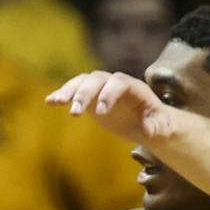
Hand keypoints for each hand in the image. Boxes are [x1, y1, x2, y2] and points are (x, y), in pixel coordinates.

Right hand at [47, 71, 169, 144]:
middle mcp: (114, 83)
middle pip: (96, 80)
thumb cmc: (155, 123)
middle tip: (75, 113)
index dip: (109, 94)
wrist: (145, 121)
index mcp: (132, 87)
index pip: (118, 83)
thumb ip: (157, 126)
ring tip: (56, 102)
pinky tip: (49, 102)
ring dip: (69, 91)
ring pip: (82, 82)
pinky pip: (74, 92)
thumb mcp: (160, 126)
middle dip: (85, 93)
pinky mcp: (90, 97)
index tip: (101, 112)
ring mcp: (100, 89)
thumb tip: (149, 130)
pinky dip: (62, 95)